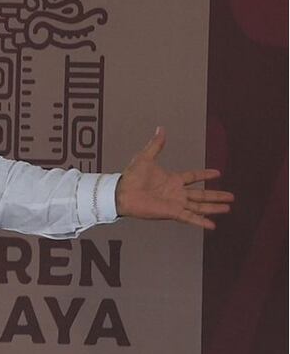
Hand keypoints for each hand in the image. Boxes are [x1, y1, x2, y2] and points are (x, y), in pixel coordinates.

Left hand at [115, 127, 233, 229]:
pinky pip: (190, 217)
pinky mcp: (172, 212)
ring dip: (214, 208)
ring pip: (200, 206)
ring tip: (228, 208)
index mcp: (172, 179)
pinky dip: (201, 221)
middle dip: (217, 195)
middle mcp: (176, 192)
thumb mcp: (145, 157)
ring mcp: (176, 203)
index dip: (205, 174)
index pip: (193, 176)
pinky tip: (213, 225)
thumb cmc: (131, 176)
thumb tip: (161, 128)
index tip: (218, 173)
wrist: (122, 192)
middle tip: (231, 197)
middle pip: (202, 194)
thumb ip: (156, 144)